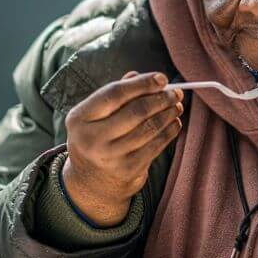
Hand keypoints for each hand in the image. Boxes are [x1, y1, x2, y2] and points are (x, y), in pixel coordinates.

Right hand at [63, 71, 182, 226]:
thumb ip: (115, 94)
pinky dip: (169, 131)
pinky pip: (156, 145)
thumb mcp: (95, 116)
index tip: (161, 78)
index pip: (114, 93)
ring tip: (177, 105)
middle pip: (135, 111)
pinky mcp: (128, 169)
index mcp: (79, 118)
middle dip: (161, 98)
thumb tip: (138, 75)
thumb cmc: (98, 138)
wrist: (92, 182)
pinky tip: (175, 123)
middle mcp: (91, 138)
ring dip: (168, 114)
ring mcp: (110, 156)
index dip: (141, 83)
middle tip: (175, 92)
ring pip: (149, 128)